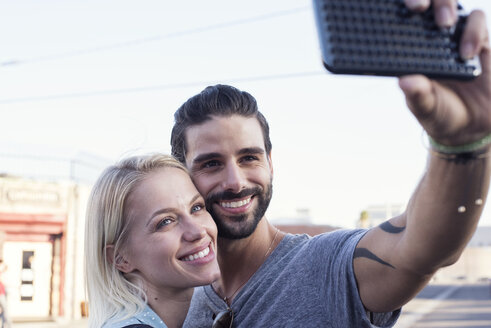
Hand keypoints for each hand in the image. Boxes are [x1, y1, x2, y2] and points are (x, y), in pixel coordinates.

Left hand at [399, 0, 490, 145]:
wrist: (473, 125)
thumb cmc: (441, 114)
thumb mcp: (426, 108)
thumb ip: (418, 95)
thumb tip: (404, 81)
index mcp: (408, 51)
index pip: (399, 21)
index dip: (399, 7)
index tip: (400, 9)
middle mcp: (428, 38)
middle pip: (426, 2)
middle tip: (419, 8)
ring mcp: (454, 36)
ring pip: (450, 3)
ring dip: (447, 9)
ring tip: (446, 32)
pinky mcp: (478, 39)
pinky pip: (477, 20)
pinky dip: (473, 31)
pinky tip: (469, 52)